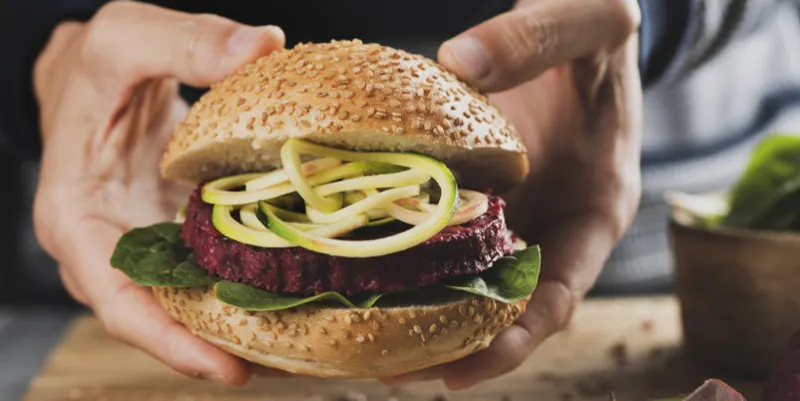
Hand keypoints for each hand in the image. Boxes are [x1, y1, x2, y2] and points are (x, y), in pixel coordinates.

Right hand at [32, 2, 284, 384]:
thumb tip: (262, 48)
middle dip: (218, 346)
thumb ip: (187, 42)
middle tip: (290, 363)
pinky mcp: (167, 236)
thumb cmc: (94, 63)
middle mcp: (105, 248)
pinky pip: (202, 272)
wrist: (88, 74)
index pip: (116, 299)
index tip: (226, 367)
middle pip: (160, 318)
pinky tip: (292, 292)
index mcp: (75, 218)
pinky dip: (241, 286)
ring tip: (303, 344)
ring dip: (237, 325)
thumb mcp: (128, 36)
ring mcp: (139, 246)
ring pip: (185, 303)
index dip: (169, 340)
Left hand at [382, 0, 641, 389]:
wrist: (572, 32)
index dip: (514, 339)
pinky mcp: (478, 203)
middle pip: (505, 309)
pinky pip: (440, 241)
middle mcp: (551, 228)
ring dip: (420, 316)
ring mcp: (513, 219)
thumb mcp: (589, 21)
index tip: (461, 370)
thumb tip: (462, 61)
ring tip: (358, 345)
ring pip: (467, 283)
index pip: (559, 294)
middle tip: (385, 370)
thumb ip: (538, 36)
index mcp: (595, 209)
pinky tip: (356, 273)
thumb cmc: (594, 36)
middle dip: (451, 346)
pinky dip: (406, 264)